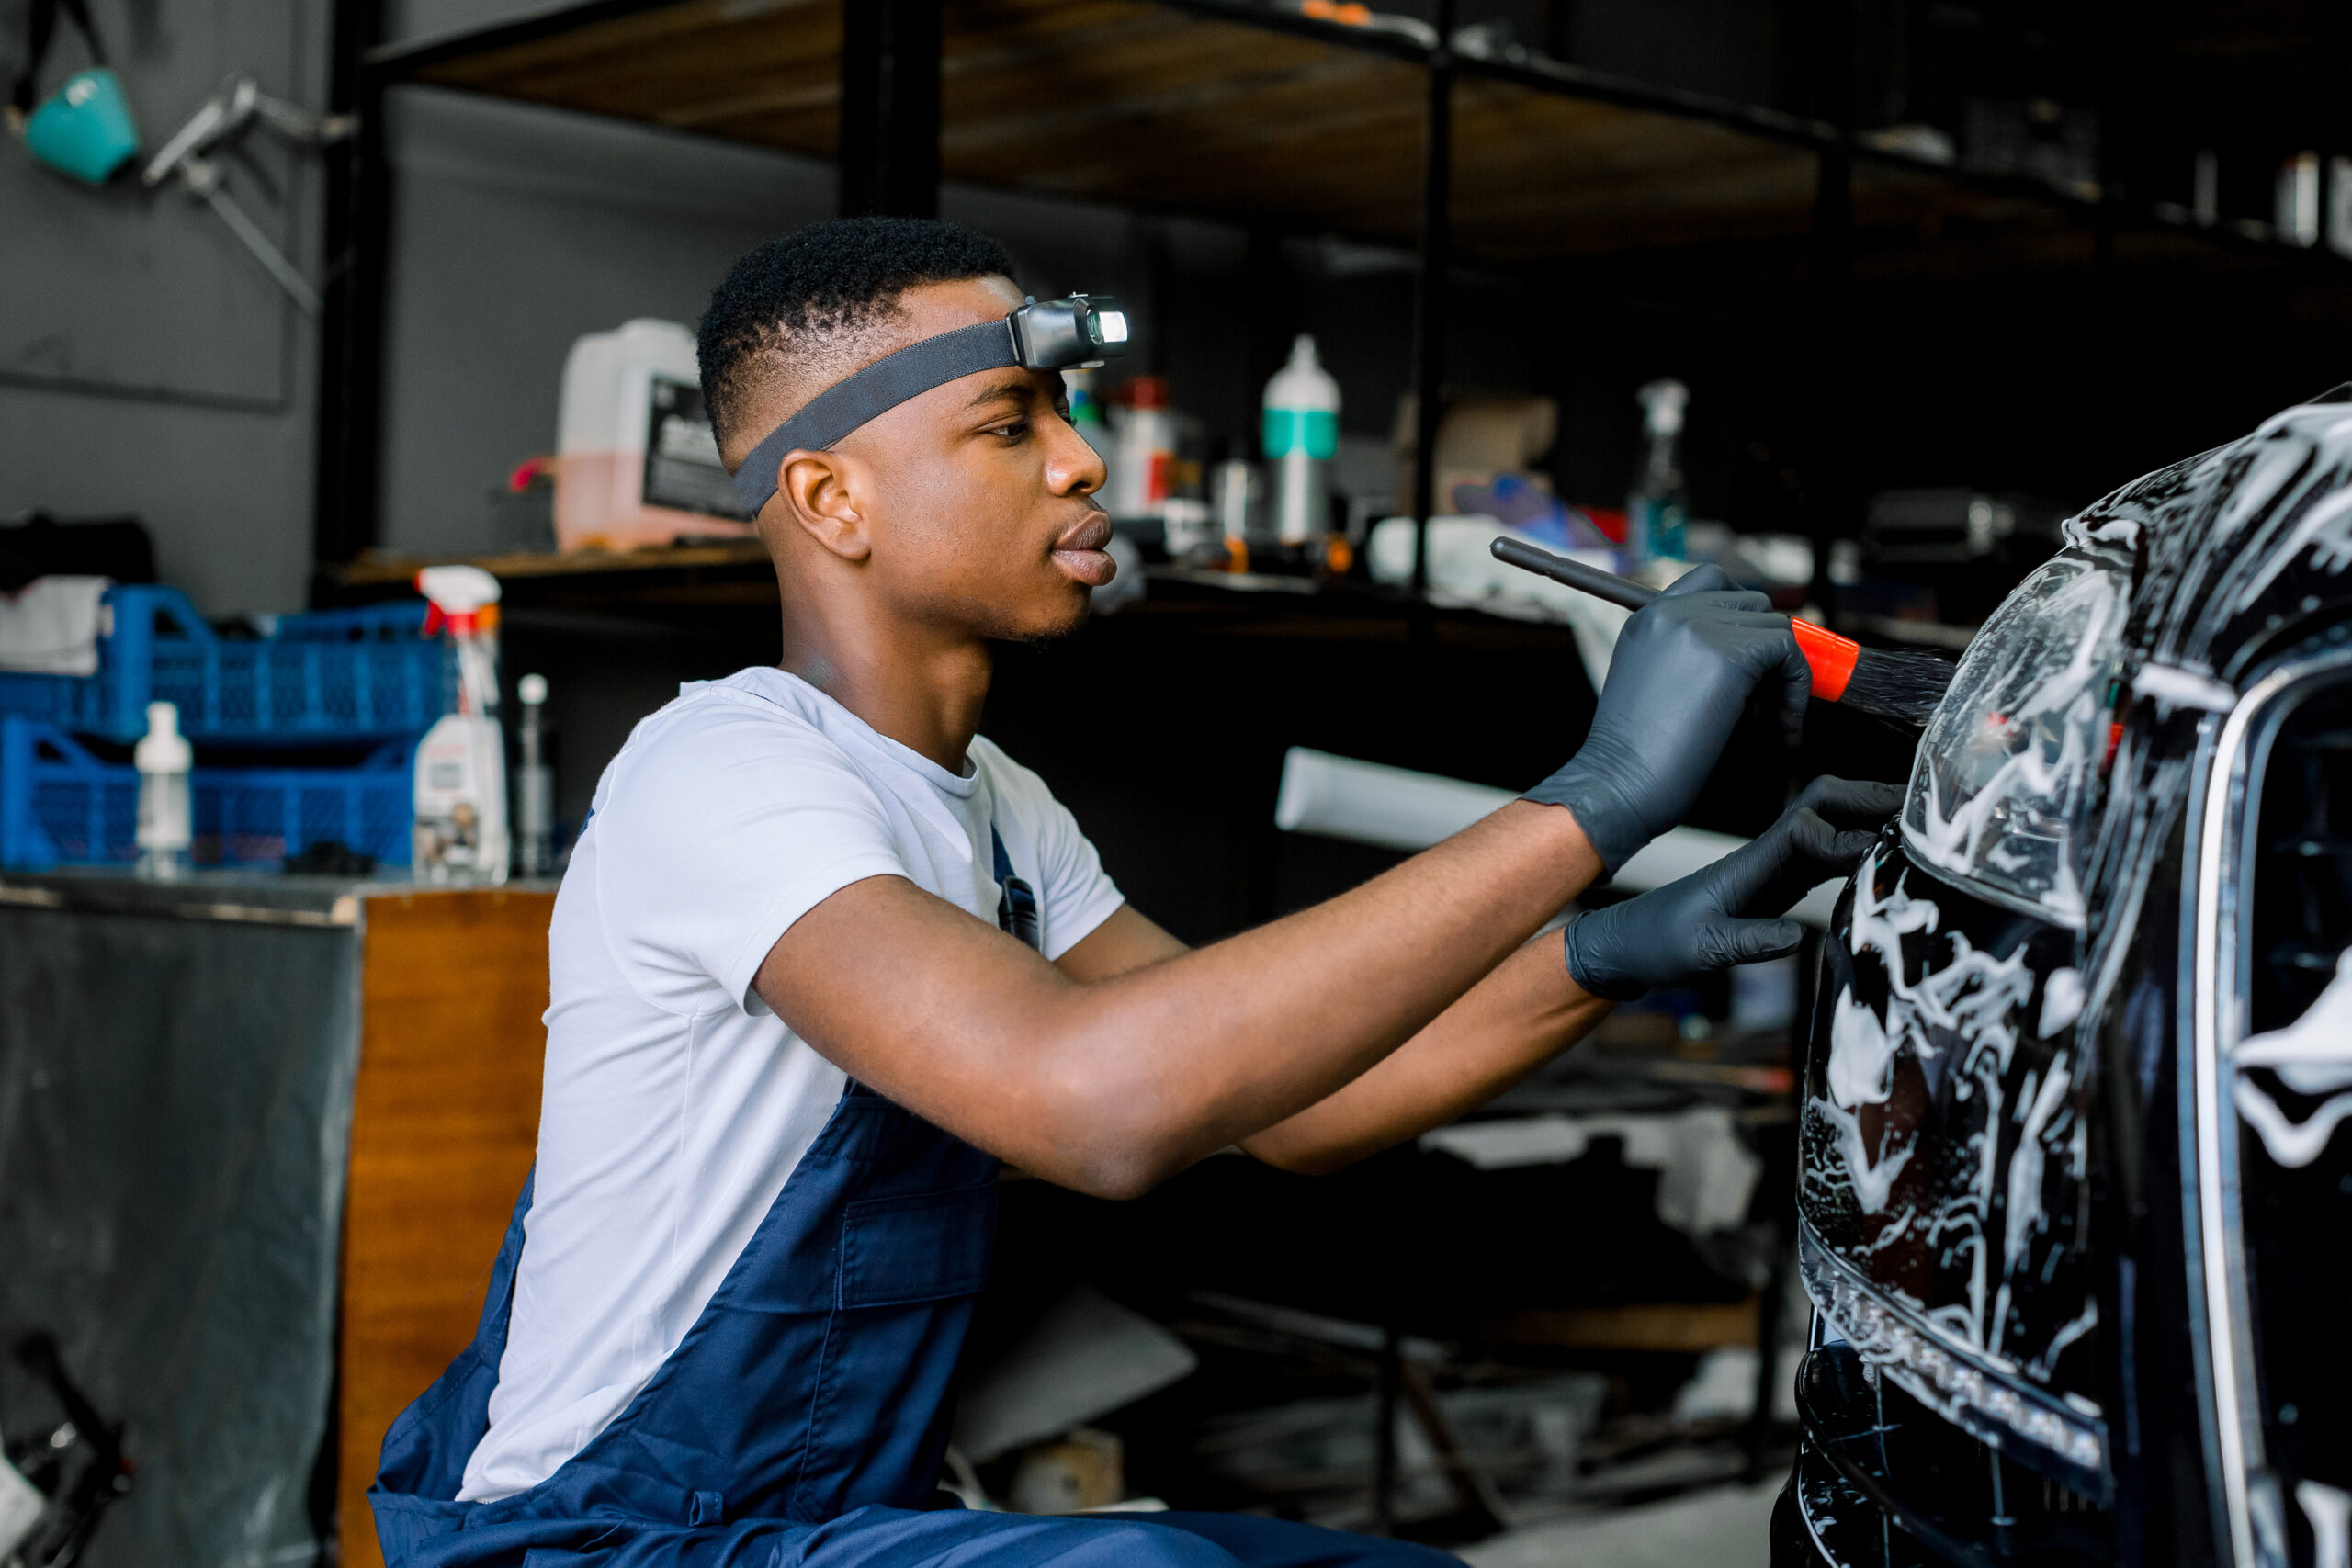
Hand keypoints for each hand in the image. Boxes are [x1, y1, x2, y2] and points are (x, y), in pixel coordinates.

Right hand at [1523, 564, 1810, 872]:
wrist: (1618, 782)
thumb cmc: (1633, 756)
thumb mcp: (1656, 686)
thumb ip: (1696, 658)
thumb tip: (1761, 659)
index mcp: (1648, 618)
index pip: (1712, 582)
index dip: (1743, 616)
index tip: (1755, 656)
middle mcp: (1671, 612)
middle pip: (1753, 603)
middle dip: (1767, 648)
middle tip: (1764, 701)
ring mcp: (1699, 628)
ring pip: (1776, 626)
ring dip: (1783, 672)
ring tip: (1769, 721)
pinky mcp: (1729, 654)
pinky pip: (1788, 651)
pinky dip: (1796, 688)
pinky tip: (1781, 727)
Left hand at [1559, 776, 1902, 999]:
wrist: (1627, 946)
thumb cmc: (1657, 945)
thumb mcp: (1699, 951)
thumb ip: (1746, 942)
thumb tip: (1795, 937)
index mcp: (1750, 865)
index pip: (1807, 830)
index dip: (1845, 834)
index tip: (1881, 850)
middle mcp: (1766, 856)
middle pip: (1825, 803)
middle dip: (1871, 798)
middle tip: (1925, 806)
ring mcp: (1773, 866)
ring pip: (1830, 822)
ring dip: (1870, 816)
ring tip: (1919, 822)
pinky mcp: (1775, 883)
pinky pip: (1825, 853)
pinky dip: (1858, 846)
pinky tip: (1884, 855)